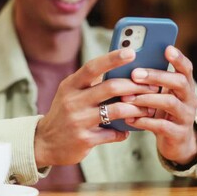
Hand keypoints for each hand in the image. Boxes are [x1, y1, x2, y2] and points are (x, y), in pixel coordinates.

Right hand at [34, 48, 158, 167]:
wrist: (44, 142)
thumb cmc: (65, 112)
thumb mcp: (71, 93)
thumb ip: (91, 83)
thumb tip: (124, 72)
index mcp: (70, 85)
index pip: (93, 67)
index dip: (113, 58)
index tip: (132, 52)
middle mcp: (73, 101)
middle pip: (110, 87)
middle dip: (135, 86)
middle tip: (152, 86)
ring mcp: (78, 121)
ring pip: (117, 111)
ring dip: (136, 109)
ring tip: (147, 109)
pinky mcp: (85, 139)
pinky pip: (113, 133)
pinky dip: (124, 131)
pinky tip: (128, 129)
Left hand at [122, 46, 196, 164]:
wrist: (176, 142)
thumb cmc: (162, 112)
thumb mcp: (160, 95)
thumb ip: (150, 82)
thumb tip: (124, 65)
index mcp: (185, 86)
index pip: (186, 68)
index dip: (178, 58)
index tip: (166, 48)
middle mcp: (189, 99)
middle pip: (179, 82)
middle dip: (156, 76)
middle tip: (135, 74)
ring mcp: (186, 117)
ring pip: (170, 103)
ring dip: (147, 99)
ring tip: (128, 98)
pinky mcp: (178, 133)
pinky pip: (162, 125)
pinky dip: (145, 121)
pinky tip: (130, 118)